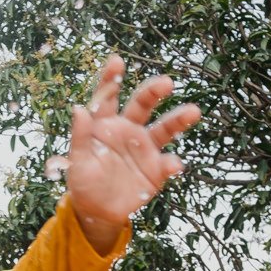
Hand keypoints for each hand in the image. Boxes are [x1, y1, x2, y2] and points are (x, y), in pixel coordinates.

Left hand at [62, 57, 200, 253]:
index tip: (116, 60)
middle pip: (143, 105)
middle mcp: (129, 130)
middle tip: (166, 82)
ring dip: (178, 120)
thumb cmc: (84, 182)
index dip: (111, 79)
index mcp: (105, 124)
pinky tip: (174, 165)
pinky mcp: (156, 170)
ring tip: (193, 112)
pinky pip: (167, 164)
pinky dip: (172, 164)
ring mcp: (145, 148)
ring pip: (164, 129)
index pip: (108, 98)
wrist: (97, 210)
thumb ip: (80, 136)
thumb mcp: (77, 162)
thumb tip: (78, 109)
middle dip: (154, 92)